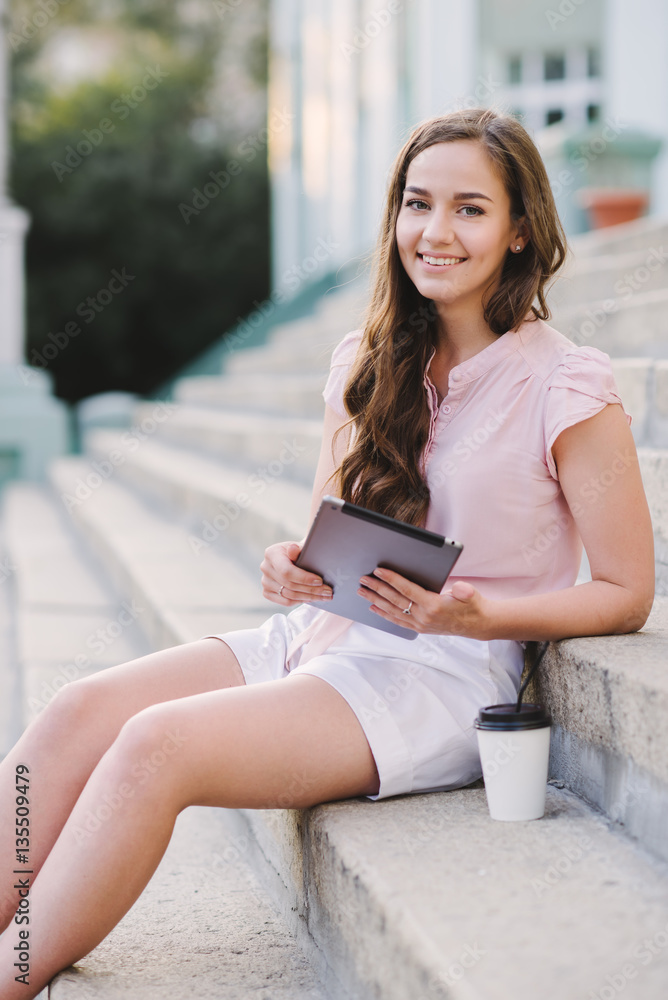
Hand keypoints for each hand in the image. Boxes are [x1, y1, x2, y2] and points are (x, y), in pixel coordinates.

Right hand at [260, 541, 332, 605]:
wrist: (293, 558)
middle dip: (311, 589)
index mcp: (271, 553)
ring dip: (309, 597)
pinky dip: (300, 601)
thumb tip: (293, 549)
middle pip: (289, 585)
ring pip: (289, 595)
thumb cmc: (300, 552)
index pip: (287, 571)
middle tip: (328, 591)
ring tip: (324, 596)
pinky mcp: (267, 592)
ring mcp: (265, 581)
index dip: (304, 578)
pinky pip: (285, 601)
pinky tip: (311, 598)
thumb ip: (299, 549)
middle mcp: (265, 567)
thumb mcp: (302, 547)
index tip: (320, 581)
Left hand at [357, 567, 492, 638]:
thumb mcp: (471, 594)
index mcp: (433, 605)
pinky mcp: (419, 628)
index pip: (407, 590)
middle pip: (395, 600)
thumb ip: (464, 591)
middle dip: (377, 588)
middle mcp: (424, 617)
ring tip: (362, 591)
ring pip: (392, 611)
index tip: (379, 571)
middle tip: (363, 579)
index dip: (392, 579)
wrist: (478, 624)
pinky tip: (373, 608)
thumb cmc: (473, 605)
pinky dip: (384, 614)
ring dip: (375, 600)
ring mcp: (420, 624)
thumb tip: (458, 589)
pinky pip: (397, 621)